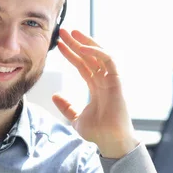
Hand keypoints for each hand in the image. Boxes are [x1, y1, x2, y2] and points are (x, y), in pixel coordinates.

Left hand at [51, 29, 137, 158]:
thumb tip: (55, 96)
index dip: (71, 54)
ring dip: (85, 42)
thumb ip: (67, 107)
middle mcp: (104, 81)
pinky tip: (82, 47)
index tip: (58, 45)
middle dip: (76, 43)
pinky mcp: (117, 82)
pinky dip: (96, 52)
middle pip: (89, 57)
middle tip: (62, 31)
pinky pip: (108, 61)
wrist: (110, 142)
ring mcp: (111, 81)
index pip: (83, 66)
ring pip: (99, 55)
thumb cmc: (98, 133)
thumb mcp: (76, 118)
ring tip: (72, 33)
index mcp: (96, 88)